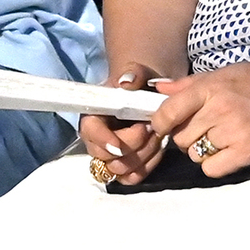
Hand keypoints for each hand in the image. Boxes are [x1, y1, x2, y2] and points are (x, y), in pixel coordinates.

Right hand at [82, 63, 171, 184]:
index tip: (120, 144)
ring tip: (158, 135)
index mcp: (94, 116)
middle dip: (133, 146)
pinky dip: (149, 165)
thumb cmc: (143, 83)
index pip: (89, 133)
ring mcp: (112, 156)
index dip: (103, 140)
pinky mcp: (128, 166)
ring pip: (121, 169)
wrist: (155, 94)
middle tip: (151, 128)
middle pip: (106, 157)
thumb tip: (126, 81)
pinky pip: (134, 176)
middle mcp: (98, 140)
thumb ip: (134, 74)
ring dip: (144, 154)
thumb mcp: (140, 73)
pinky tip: (159, 148)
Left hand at [150, 63, 249, 177]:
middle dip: (190, 137)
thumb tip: (158, 89)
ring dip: (205, 151)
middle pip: (180, 137)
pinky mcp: (246, 152)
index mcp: (212, 87)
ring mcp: (232, 131)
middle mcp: (219, 108)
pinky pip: (211, 168)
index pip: (167, 112)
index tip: (168, 126)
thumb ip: (193, 83)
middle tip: (210, 129)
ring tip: (226, 139)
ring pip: (195, 154)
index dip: (162, 123)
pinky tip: (233, 152)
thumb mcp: (230, 73)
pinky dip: (219, 164)